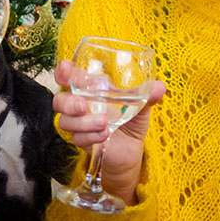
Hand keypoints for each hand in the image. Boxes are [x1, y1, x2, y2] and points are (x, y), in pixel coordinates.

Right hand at [53, 59, 165, 204]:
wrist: (132, 151)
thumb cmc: (131, 121)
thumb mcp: (141, 106)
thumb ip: (146, 95)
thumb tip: (159, 86)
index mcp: (91, 90)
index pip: (70, 78)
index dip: (63, 72)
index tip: (66, 70)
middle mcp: (81, 105)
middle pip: (59, 100)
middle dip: (68, 102)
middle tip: (82, 106)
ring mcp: (79, 124)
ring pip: (65, 121)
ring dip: (83, 122)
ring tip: (104, 123)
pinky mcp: (83, 141)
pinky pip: (78, 138)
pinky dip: (91, 136)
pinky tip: (105, 135)